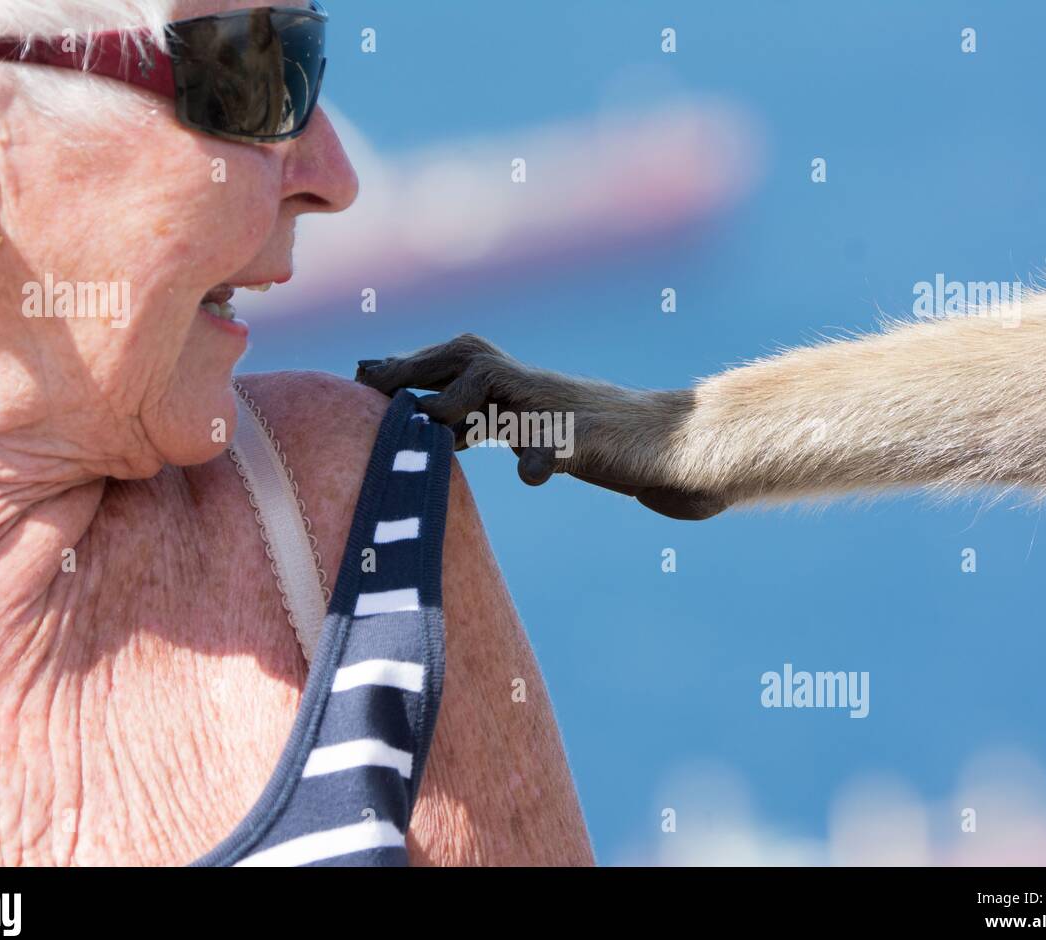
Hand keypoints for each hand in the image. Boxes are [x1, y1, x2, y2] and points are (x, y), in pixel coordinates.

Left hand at [355, 334, 727, 518]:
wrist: (683, 445)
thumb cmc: (612, 445)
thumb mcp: (542, 433)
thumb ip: (496, 425)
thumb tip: (436, 429)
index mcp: (523, 389)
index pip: (458, 365)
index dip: (410, 366)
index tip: (362, 375)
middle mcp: (538, 390)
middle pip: (470, 359)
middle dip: (418, 368)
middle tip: (372, 383)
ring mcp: (566, 412)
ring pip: (503, 388)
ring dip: (460, 404)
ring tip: (432, 427)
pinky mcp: (597, 440)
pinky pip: (562, 444)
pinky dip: (542, 457)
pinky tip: (530, 475)